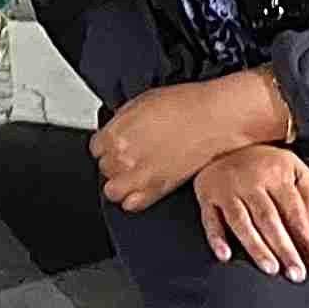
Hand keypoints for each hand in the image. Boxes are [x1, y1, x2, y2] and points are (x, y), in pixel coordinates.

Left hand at [91, 71, 289, 211]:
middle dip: (115, 163)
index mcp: (115, 134)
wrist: (213, 118)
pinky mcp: (158, 189)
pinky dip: (134, 198)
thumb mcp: (141, 102)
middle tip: (130, 157)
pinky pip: (132, 204)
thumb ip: (121, 121)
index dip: (108, 146)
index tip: (117, 145)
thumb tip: (113, 130)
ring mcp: (140, 176)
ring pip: (112, 191)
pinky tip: (143, 186)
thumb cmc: (184, 106)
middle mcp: (123, 157)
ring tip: (134, 174)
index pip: (96, 148)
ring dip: (120, 183)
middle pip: (104, 169)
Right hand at [195, 145, 308, 280]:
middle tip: (296, 274)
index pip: (295, 212)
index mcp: (277, 175)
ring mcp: (227, 189)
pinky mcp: (206, 195)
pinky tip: (225, 255)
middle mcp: (251, 182)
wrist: (226, 139)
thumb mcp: (295, 169)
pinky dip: (216, 238)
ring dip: (256, 247)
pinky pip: (210, 220)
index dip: (306, 239)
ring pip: (242, 222)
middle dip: (285, 249)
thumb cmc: (266, 161)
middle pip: (270, 220)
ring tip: (270, 268)